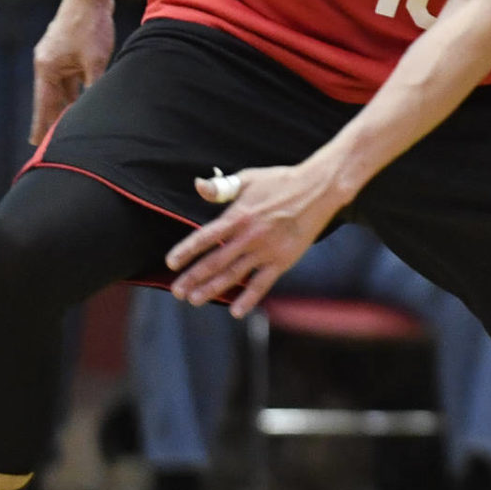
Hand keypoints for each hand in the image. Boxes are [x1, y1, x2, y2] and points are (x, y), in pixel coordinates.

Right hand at [31, 0, 114, 144]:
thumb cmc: (91, 26)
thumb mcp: (96, 61)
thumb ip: (94, 85)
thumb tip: (99, 106)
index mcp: (47, 68)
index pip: (44, 104)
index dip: (43, 124)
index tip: (38, 144)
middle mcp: (47, 63)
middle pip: (52, 97)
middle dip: (55, 117)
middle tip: (55, 141)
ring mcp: (57, 55)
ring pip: (63, 86)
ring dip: (68, 103)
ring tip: (70, 124)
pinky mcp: (69, 49)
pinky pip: (71, 75)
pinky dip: (77, 88)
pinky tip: (84, 98)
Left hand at [165, 164, 344, 316]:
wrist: (319, 189)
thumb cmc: (281, 181)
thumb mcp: (249, 178)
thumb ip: (222, 187)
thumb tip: (198, 187)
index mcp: (239, 215)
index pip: (205, 237)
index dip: (186, 251)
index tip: (171, 263)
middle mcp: (250, 236)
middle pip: (215, 261)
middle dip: (193, 278)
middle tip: (177, 292)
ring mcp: (266, 250)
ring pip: (233, 275)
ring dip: (212, 289)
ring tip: (194, 300)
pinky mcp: (283, 260)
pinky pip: (262, 283)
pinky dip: (248, 298)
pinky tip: (236, 311)